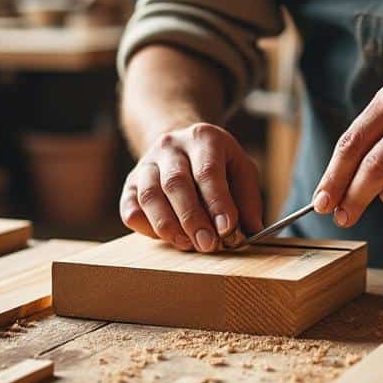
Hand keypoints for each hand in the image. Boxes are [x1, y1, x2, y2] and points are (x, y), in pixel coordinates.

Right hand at [120, 123, 263, 251]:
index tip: (226, 229)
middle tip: (207, 244)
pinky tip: (165, 237)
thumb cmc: (215, 162)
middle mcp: (170, 146)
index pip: (207, 171)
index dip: (217, 202)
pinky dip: (146, 227)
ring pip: (149, 196)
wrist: (179, 145)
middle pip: (175, 183)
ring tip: (187, 244)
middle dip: (192, 218)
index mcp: (203, 138)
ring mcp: (146, 163)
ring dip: (168, 226)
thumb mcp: (240, 168)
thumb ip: (248, 198)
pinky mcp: (130, 183)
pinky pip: (130, 208)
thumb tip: (252, 230)